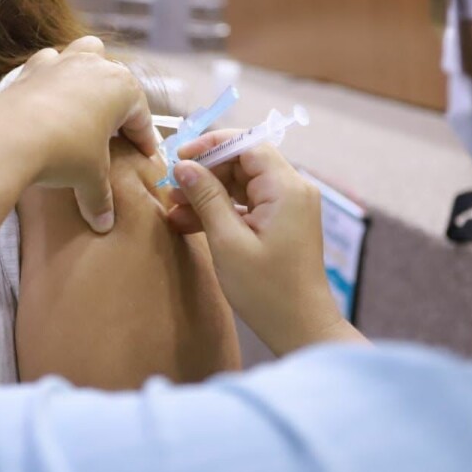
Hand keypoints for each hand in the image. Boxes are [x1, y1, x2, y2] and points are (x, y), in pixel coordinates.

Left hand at [0, 36, 156, 232]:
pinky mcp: (31, 68)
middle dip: (119, 104)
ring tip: (85, 102)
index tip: (145, 157)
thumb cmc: (63, 152)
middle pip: (117, 80)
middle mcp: (95, 66)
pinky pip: (49, 64)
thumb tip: (104, 224)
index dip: (144, 141)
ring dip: (89, 73)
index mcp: (122, 88)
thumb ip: (100, 198)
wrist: (8, 138)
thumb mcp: (89, 178)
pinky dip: (53, 76)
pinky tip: (49, 99)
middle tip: (115, 134)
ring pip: (85, 54)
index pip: (141, 118)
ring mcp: (62, 62)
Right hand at [166, 134, 362, 354]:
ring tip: (174, 209)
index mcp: (286, 188)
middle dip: (206, 172)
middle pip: (243, 162)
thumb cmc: (267, 290)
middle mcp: (292, 190)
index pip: (247, 144)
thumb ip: (206, 198)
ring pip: (241, 184)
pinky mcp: (281, 223)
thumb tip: (184, 167)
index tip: (179, 156)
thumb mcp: (228, 241)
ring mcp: (288, 207)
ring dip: (208, 193)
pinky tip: (190, 223)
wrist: (300, 327)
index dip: (211, 145)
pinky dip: (221, 210)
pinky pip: (247, 204)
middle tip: (171, 189)